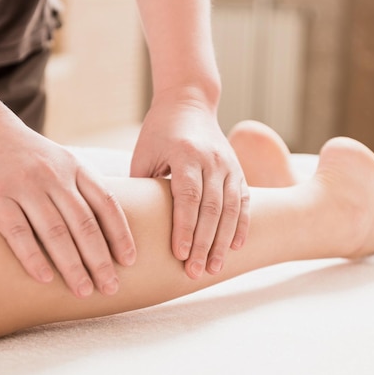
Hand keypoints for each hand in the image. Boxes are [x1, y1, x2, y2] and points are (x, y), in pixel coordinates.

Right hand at [0, 111, 135, 297]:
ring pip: (56, 232)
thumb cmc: (21, 149)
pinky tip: (44, 279)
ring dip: (73, 265)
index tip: (130, 261)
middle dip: (101, 260)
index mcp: (75, 166)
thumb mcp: (58, 159)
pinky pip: (17, 231)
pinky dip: (33, 257)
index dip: (121, 234)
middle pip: (85, 224)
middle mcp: (54, 175)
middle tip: (111, 288)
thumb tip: (103, 223)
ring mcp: (24, 184)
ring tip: (83, 292)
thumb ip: (78, 185)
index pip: (107, 204)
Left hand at [130, 97, 249, 278]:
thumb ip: (142, 187)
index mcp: (185, 153)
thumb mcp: (144, 153)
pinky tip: (236, 247)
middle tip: (195, 272)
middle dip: (204, 243)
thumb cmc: (159, 132)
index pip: (187, 196)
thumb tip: (129, 226)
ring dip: (223, 241)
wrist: (189, 102)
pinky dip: (242, 226)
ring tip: (215, 268)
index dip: (185, 227)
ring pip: (231, 209)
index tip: (180, 254)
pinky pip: (244, 202)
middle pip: (212, 208)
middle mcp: (212, 160)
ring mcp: (228, 165)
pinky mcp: (238, 170)